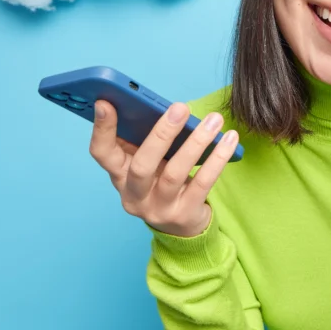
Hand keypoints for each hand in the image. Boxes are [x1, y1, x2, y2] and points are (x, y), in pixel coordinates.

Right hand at [88, 100, 237, 237]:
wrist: (181, 227)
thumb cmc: (162, 182)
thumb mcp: (148, 164)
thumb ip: (147, 141)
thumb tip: (165, 107)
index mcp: (119, 175)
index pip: (102, 153)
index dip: (102, 129)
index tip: (105, 102)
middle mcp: (133, 195)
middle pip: (141, 165)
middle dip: (161, 134)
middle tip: (180, 107)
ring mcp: (158, 208)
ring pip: (175, 173)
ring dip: (196, 142)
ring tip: (214, 120)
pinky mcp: (184, 214)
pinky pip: (202, 183)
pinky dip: (217, 159)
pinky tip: (228, 139)